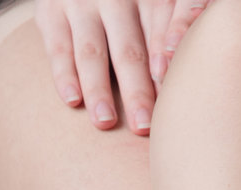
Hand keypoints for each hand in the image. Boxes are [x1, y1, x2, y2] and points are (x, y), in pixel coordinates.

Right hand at [34, 0, 213, 134]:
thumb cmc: (136, 2)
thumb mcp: (161, 0)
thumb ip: (181, 18)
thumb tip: (189, 55)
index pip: (160, 30)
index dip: (165, 61)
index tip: (170, 93)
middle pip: (129, 49)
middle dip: (136, 88)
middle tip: (144, 127)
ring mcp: (81, 3)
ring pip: (92, 51)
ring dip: (98, 88)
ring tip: (106, 121)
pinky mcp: (51, 11)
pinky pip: (57, 47)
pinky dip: (64, 74)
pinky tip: (73, 100)